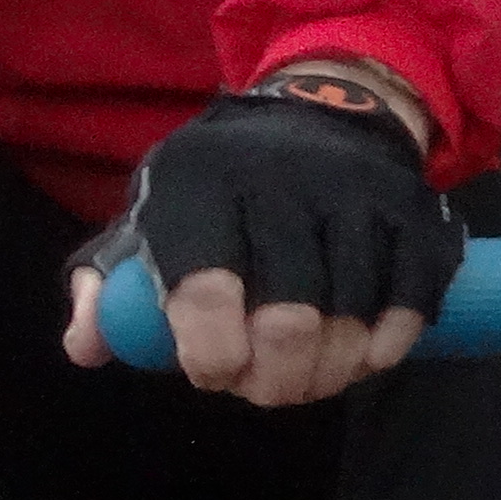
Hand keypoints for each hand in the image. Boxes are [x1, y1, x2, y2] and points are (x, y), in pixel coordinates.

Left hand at [66, 76, 460, 407]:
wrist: (325, 109)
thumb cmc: (224, 186)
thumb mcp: (152, 215)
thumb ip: (108, 286)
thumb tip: (87, 346)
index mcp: (202, 181)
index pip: (203, 289)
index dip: (209, 355)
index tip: (214, 375)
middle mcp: (281, 179)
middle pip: (288, 320)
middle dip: (274, 381)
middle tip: (265, 390)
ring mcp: (355, 193)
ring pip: (351, 317)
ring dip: (330, 373)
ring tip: (309, 382)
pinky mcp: (413, 209)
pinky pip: (412, 298)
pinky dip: (389, 344)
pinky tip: (365, 359)